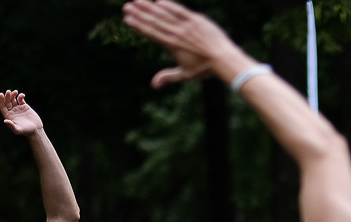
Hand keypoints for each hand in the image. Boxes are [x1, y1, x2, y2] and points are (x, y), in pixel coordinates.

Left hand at [0, 90, 42, 135]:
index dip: (1, 100)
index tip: (1, 94)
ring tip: (15, 92)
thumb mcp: (18, 130)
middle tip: (9, 91)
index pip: (2, 106)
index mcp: (8, 115)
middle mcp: (12, 111)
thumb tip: (5, 121)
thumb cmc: (26, 131)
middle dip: (7, 96)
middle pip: (7, 101)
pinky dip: (21, 96)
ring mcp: (18, 108)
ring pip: (13, 99)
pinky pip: (20, 99)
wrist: (35, 130)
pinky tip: (22, 95)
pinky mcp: (24, 106)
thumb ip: (11, 126)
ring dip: (13, 94)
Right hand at [123, 0, 247, 88]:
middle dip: (139, 14)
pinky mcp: (196, 20)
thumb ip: (168, 77)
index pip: (151, 33)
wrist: (224, 60)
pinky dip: (169, 5)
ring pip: (164, 14)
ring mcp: (186, 26)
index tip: (127, 19)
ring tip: (137, 1)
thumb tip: (153, 85)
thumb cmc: (205, 69)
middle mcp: (177, 34)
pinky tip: (158, 0)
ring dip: (149, 7)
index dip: (138, 26)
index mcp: (172, 46)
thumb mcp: (186, 75)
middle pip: (154, 22)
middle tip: (126, 6)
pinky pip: (180, 10)